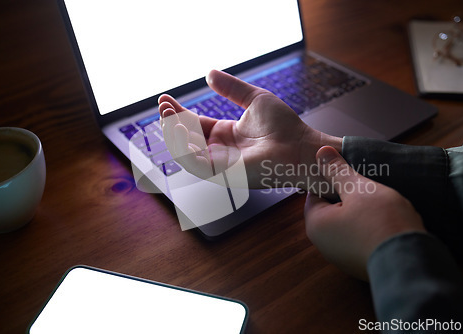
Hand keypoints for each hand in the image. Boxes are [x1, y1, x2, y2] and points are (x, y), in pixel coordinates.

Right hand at [158, 70, 341, 188]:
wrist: (299, 145)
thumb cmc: (283, 125)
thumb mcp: (253, 99)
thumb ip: (231, 88)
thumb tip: (209, 73)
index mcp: (225, 133)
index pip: (194, 123)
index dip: (178, 112)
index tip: (164, 98)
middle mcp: (219, 150)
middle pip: (185, 137)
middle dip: (170, 121)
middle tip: (163, 105)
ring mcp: (219, 163)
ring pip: (185, 153)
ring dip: (172, 135)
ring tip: (167, 116)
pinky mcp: (222, 174)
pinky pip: (194, 164)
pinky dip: (182, 150)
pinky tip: (180, 131)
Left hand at [304, 146, 425, 279]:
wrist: (410, 263)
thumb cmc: (381, 222)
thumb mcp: (358, 188)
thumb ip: (338, 170)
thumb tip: (320, 152)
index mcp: (316, 225)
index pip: (316, 193)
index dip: (333, 180)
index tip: (350, 174)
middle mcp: (324, 245)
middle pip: (332, 209)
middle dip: (349, 197)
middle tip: (369, 187)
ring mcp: (342, 258)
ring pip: (348, 224)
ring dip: (362, 213)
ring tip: (381, 204)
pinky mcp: (361, 265)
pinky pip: (361, 240)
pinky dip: (371, 230)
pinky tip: (387, 222)